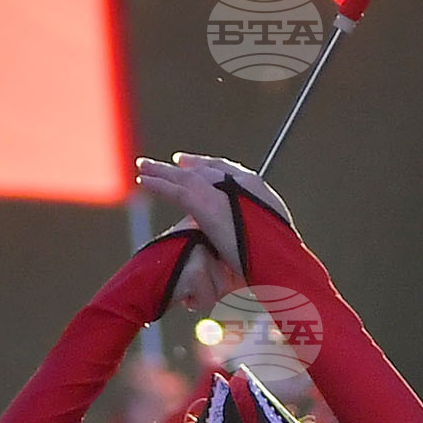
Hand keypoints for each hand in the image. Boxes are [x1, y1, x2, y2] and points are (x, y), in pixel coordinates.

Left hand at [136, 155, 292, 283]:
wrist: (279, 261)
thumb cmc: (277, 257)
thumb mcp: (264, 237)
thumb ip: (248, 230)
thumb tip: (242, 240)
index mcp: (256, 187)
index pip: (227, 170)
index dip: (207, 166)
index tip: (191, 165)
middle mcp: (240, 182)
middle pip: (206, 168)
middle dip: (186, 164)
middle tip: (169, 161)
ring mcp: (223, 190)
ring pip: (186, 176)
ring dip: (163, 171)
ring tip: (143, 166)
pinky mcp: (206, 204)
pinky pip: (175, 190)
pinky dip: (158, 185)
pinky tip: (143, 182)